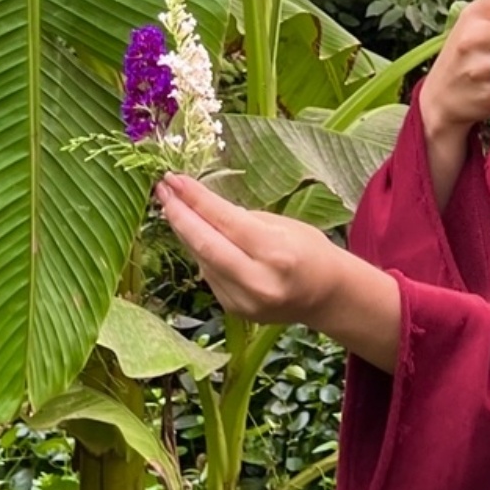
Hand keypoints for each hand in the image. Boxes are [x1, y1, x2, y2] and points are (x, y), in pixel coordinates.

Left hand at [153, 174, 402, 369]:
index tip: (175, 179)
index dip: (196, 199)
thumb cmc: (310, 250)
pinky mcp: (235, 310)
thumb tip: (202, 207)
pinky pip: (209, 275)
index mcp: (276, 253)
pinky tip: (195, 234)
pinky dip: (200, 252)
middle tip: (162, 190)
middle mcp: (258, 281)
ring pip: (202, 260)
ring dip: (184, 232)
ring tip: (172, 206)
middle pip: (205, 245)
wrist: (327, 296)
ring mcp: (244, 301)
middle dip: (179, 215)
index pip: (225, 221)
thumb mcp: (284, 224)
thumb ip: (243, 219)